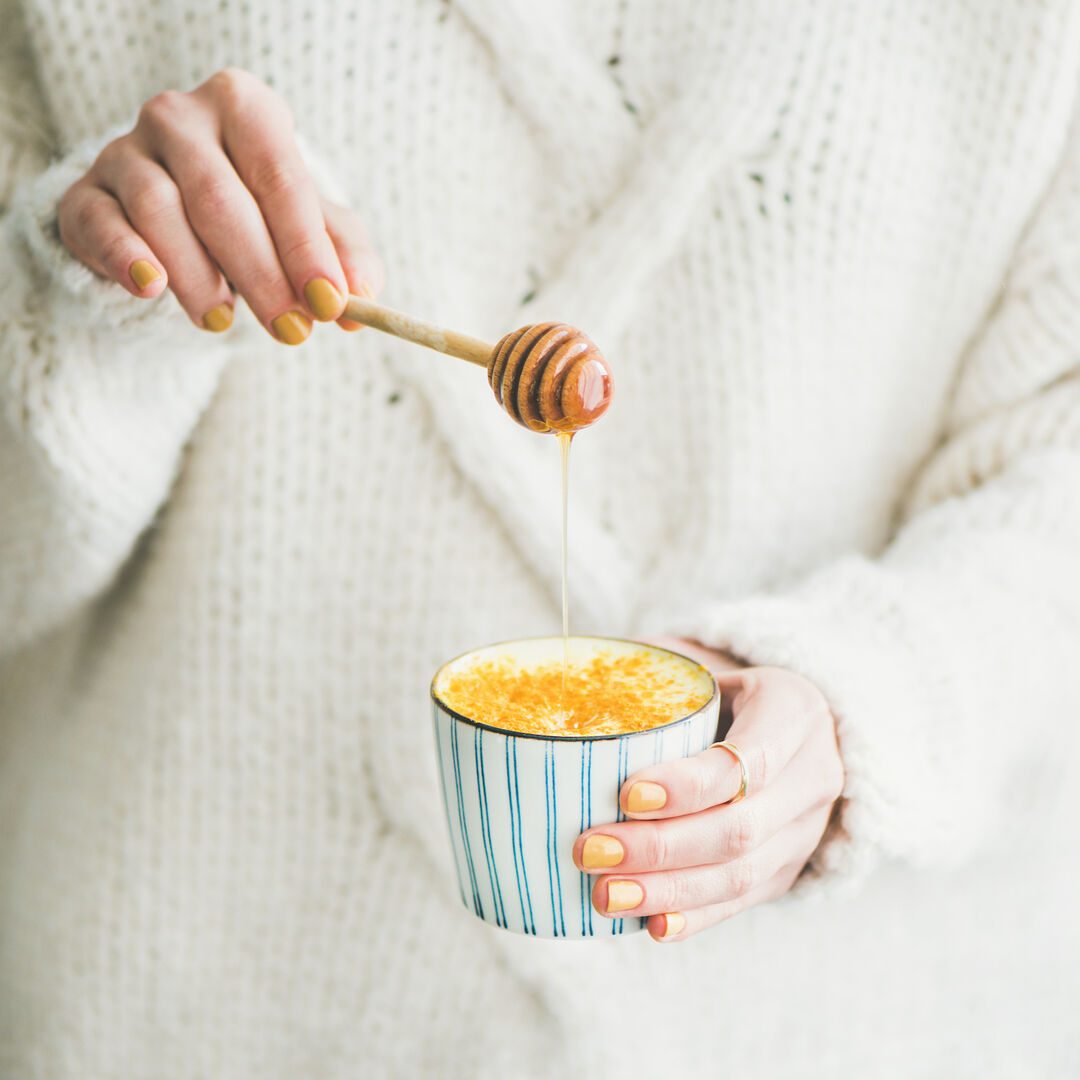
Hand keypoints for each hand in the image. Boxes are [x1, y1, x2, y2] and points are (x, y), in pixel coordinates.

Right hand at [59, 68, 383, 340]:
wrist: (177, 213)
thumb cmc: (258, 214)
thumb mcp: (308, 227)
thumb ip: (342, 255)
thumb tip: (364, 298)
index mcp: (245, 108)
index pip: (280, 176)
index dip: (306, 245)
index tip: (330, 303)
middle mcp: (180, 116)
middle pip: (220, 198)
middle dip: (262, 273)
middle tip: (291, 332)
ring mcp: (125, 151)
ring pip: (160, 210)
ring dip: (199, 277)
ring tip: (225, 323)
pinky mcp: (86, 194)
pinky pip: (99, 222)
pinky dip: (126, 256)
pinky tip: (152, 289)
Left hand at [572, 644, 843, 940]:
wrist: (812, 731)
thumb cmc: (740, 695)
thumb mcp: (718, 673)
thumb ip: (664, 681)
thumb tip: (583, 678)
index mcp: (794, 713)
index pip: (745, 762)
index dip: (687, 786)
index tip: (626, 794)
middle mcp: (812, 776)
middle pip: (738, 830)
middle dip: (659, 847)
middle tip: (589, 850)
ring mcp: (805, 831)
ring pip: (741, 875)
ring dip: (668, 890)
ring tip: (605, 894)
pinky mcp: (790, 870)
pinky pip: (744, 902)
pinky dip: (695, 916)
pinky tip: (651, 926)